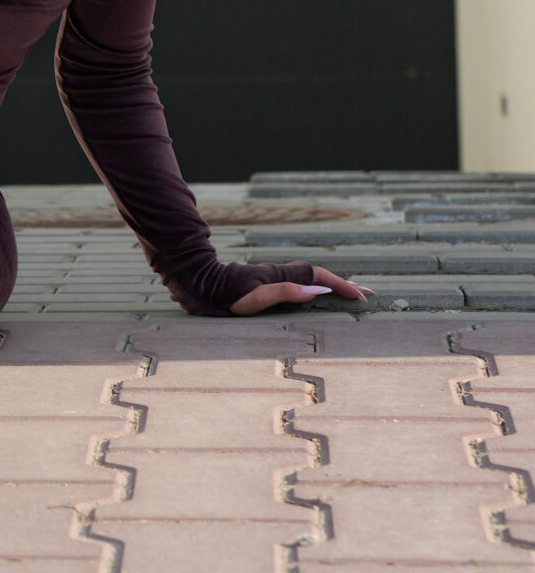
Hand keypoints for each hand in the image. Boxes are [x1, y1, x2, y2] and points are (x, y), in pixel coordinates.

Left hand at [229, 264, 369, 316]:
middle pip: (320, 277)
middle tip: (367, 293)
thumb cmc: (229, 295)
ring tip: (351, 294)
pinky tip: (318, 296)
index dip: (341, 285)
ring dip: (332, 286)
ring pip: (312, 280)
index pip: (320, 278)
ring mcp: (276, 280)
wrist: (204, 286)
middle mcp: (283, 275)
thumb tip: (317, 292)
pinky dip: (316, 289)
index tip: (361, 296)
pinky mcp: (269, 286)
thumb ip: (286, 292)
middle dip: (344, 284)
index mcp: (283, 277)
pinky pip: (301, 286)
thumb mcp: (257, 297)